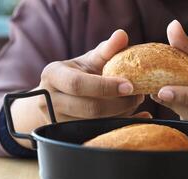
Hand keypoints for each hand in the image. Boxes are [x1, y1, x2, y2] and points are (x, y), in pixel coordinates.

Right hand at [11, 30, 146, 147]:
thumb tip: (122, 35)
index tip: (130, 86)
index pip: (78, 84)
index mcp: (53, 75)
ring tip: (135, 103)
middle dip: (119, 104)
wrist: (58, 95)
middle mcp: (49, 100)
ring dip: (121, 115)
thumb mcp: (89, 60)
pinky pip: (97, 133)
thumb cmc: (77, 73)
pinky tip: (136, 118)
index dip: (106, 86)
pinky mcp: (67, 134)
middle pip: (89, 108)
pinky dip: (120, 126)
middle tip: (139, 96)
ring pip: (95, 124)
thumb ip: (106, 50)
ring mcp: (56, 120)